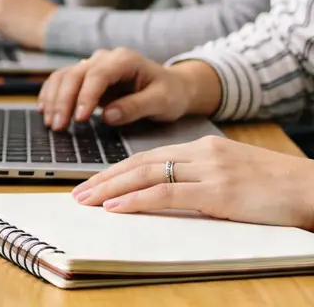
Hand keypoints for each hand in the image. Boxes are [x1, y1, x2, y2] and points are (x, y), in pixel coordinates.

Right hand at [36, 49, 218, 131]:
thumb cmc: (170, 93)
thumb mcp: (162, 102)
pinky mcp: (86, 76)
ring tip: (51, 123)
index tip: (79, 118)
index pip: (97, 75)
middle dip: (63, 101)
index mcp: (124, 60)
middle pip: (74, 74)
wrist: (173, 86)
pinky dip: (51, 94)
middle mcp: (104, 58)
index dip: (85, 96)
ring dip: (53, 99)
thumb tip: (108, 116)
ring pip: (63, 76)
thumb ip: (136, 107)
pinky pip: (62, 81)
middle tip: (58, 127)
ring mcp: (92, 65)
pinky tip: (44, 109)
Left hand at [72, 135, 313, 229]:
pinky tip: (116, 207)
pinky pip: (167, 193)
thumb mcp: (233, 174)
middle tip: (77, 193)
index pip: (148, 156)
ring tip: (86, 200)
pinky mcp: (219, 192)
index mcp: (203, 147)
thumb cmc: (278, 187)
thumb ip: (201, 178)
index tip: (93, 182)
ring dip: (111, 189)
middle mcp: (202, 153)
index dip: (117, 169)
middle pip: (139, 162)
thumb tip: (167, 194)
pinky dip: (136, 199)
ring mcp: (210, 170)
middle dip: (104, 178)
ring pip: (146, 175)